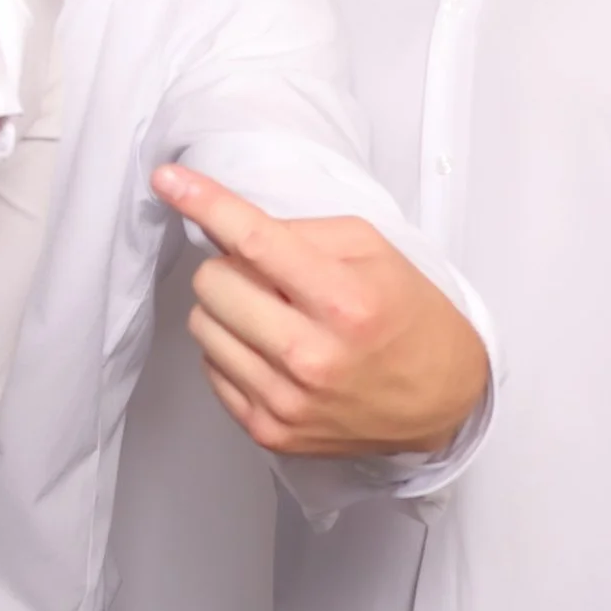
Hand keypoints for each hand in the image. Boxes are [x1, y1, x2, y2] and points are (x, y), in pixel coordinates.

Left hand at [159, 165, 487, 455]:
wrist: (441, 401)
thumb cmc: (408, 316)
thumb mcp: (373, 251)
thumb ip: (299, 231)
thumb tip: (227, 226)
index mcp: (344, 301)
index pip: (254, 242)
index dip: (204, 203)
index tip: (168, 179)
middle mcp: (311, 356)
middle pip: (213, 283)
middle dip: (232, 267)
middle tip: (269, 277)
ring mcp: (286, 400)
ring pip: (202, 325)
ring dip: (228, 309)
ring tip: (273, 315)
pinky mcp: (269, 431)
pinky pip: (211, 368)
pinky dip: (232, 349)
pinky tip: (272, 350)